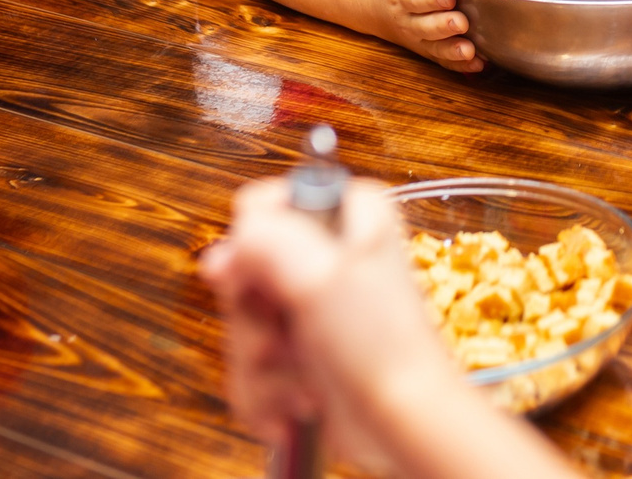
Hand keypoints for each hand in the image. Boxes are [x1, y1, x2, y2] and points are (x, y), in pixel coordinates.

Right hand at [200, 178, 440, 467]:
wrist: (400, 422)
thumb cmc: (380, 349)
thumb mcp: (322, 274)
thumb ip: (266, 237)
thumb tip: (230, 241)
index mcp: (346, 214)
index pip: (258, 208)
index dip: (249, 249)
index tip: (261, 280)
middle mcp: (329, 253)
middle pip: (241, 273)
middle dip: (255, 322)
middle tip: (287, 336)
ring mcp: (312, 304)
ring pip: (242, 326)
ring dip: (263, 366)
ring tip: (304, 378)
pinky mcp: (301, 349)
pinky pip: (250, 366)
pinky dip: (268, 393)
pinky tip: (301, 402)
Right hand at [368, 0, 481, 72]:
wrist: (374, 7)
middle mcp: (409, 19)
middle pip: (426, 26)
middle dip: (444, 26)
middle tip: (463, 23)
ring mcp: (420, 37)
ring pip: (436, 48)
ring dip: (453, 51)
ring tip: (472, 52)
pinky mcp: (430, 50)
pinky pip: (443, 61)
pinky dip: (460, 67)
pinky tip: (479, 66)